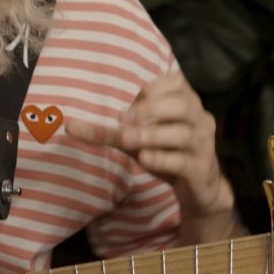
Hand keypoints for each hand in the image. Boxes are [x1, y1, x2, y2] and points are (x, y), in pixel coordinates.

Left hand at [65, 72, 238, 241]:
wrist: (199, 190)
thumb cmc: (166, 156)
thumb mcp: (137, 141)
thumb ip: (110, 131)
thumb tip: (70, 125)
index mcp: (186, 101)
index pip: (173, 83)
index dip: (149, 92)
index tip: (125, 106)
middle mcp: (199, 118)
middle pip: (180, 105)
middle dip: (150, 109)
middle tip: (122, 120)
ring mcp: (203, 144)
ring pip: (182, 133)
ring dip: (152, 134)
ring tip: (127, 139)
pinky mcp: (201, 168)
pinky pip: (184, 161)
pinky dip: (163, 159)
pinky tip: (145, 159)